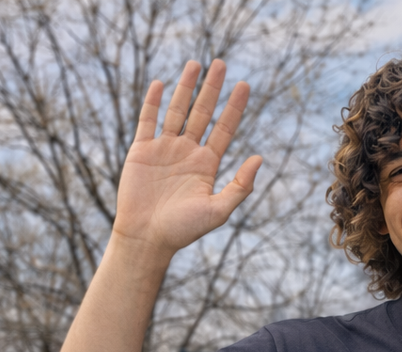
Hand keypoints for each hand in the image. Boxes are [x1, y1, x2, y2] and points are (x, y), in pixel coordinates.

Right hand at [113, 59, 261, 256]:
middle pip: (202, 113)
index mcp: (206, 164)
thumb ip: (240, 186)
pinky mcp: (141, 151)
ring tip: (195, 64)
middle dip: (212, 88)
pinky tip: (161, 83)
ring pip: (177, 110)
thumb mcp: (218, 210)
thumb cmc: (182, 230)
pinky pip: (148, 120)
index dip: (234, 107)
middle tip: (221, 63)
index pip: (224, 128)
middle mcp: (187, 152)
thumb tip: (260, 158)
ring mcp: (164, 149)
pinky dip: (153, 102)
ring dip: (185, 87)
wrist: (146, 239)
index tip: (244, 85)